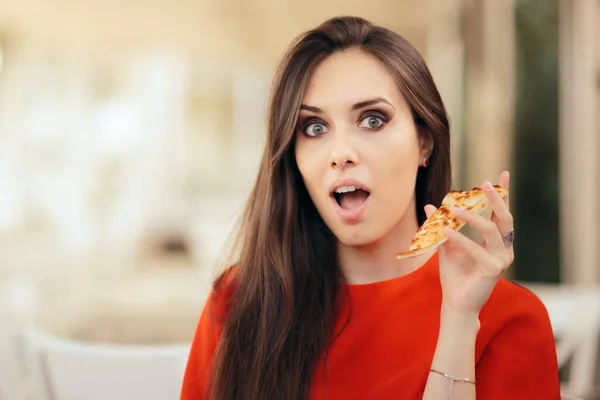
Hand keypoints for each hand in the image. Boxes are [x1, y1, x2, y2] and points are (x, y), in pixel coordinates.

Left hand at [424, 171, 513, 316]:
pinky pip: (476, 249)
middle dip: (496, 199)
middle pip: (505, 219)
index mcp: (497, 243)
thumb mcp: (447, 246)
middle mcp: (504, 249)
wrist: (456, 303)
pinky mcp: (493, 270)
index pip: (502, 214)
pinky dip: (460, 239)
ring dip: (472, 217)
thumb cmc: (455, 276)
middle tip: (484, 183)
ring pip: (491, 230)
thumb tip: (431, 205)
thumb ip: (443, 226)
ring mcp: (502, 260)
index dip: (503, 194)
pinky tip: (446, 231)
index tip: (503, 174)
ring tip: (454, 208)